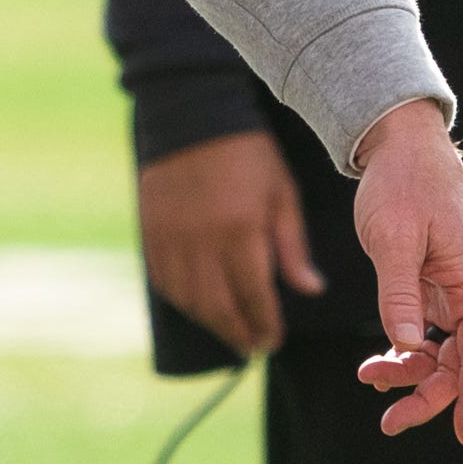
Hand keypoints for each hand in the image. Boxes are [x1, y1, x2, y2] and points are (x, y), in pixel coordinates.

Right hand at [136, 129, 322, 354]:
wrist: (194, 115)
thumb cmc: (248, 154)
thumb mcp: (282, 193)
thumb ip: (293, 246)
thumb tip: (310, 289)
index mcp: (240, 230)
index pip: (253, 295)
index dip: (264, 323)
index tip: (274, 340)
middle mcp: (202, 242)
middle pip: (218, 307)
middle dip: (239, 333)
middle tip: (255, 347)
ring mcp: (172, 240)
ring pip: (190, 301)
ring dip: (212, 324)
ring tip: (232, 332)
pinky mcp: (152, 235)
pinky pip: (165, 283)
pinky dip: (185, 303)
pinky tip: (201, 308)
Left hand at [346, 98, 462, 445]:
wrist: (401, 145)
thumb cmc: (403, 184)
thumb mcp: (394, 238)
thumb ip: (400, 293)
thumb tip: (407, 346)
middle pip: (458, 362)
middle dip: (427, 394)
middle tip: (389, 421)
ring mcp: (452, 290)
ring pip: (440, 352)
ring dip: (409, 372)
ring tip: (368, 376)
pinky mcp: (432, 285)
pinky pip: (425, 333)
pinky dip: (404, 351)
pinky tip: (378, 360)